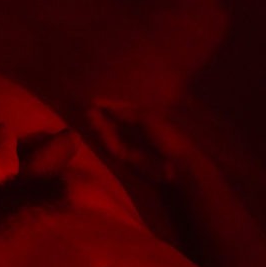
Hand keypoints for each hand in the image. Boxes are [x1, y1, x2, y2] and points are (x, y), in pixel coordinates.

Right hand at [88, 98, 202, 183]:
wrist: (176, 165)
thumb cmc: (167, 137)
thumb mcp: (148, 118)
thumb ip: (127, 113)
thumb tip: (108, 107)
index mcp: (142, 119)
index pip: (121, 110)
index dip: (109, 106)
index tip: (95, 101)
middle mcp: (134, 131)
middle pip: (113, 123)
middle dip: (102, 117)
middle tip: (89, 110)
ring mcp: (128, 145)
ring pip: (110, 135)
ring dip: (100, 127)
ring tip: (90, 117)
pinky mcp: (125, 158)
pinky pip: (112, 148)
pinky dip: (104, 140)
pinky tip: (97, 131)